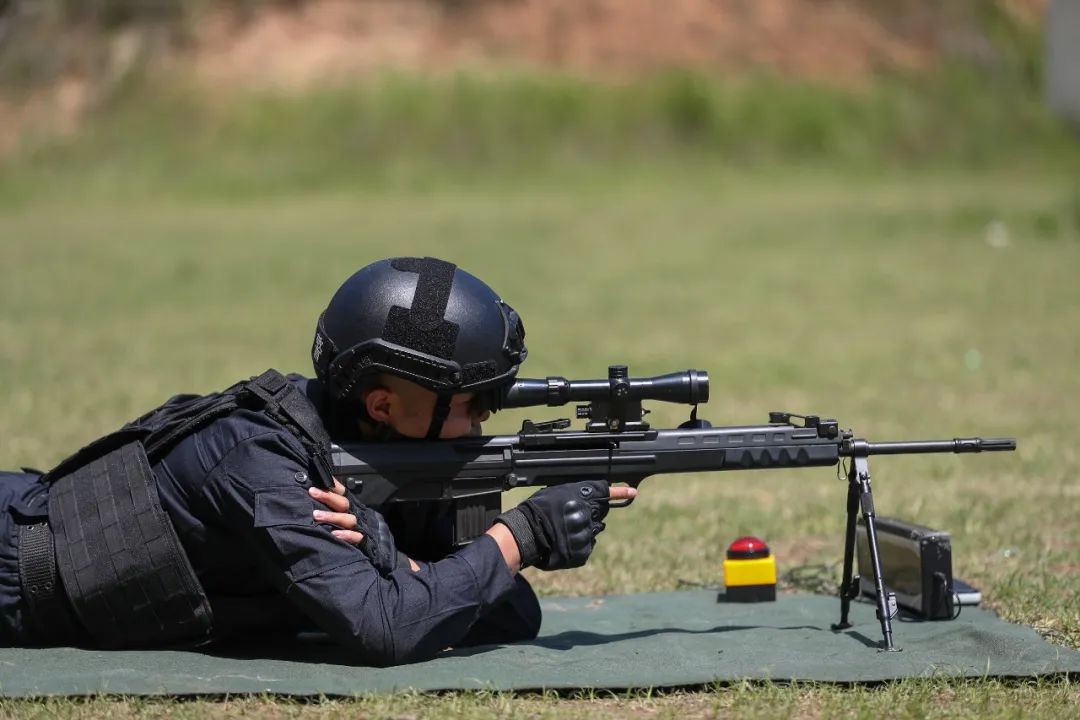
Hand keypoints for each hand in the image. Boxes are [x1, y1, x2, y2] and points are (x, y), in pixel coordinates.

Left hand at [309, 479, 413, 573]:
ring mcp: (364, 529)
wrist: (390, 555)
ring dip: (332, 516)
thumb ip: (344, 515)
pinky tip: (334, 534)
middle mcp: (360, 516)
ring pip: (348, 520)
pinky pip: (356, 538)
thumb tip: (323, 507)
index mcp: (357, 510)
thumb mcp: (359, 521)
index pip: (345, 495)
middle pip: (344, 504)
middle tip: (312, 491)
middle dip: (328, 496)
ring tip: (316, 515)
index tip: (320, 479)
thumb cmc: (370, 536)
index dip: (334, 486)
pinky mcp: (367, 542)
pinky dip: (346, 535)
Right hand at [495, 481, 635, 570]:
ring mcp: (586, 535)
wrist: (526, 534)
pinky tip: (563, 542)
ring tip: (562, 531)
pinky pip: (586, 547)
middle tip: (569, 517)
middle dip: (589, 515)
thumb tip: (594, 492)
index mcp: (582, 499)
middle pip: (599, 514)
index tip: (633, 493)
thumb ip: (578, 492)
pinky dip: (578, 546)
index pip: (605, 493)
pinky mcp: (583, 552)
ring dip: (582, 531)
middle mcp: (588, 516)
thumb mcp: (558, 491)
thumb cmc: (538, 510)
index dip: (619, 493)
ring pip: (592, 532)